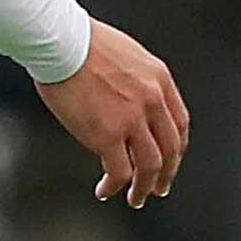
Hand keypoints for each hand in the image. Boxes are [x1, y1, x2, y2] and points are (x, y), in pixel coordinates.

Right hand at [40, 21, 187, 209]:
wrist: (61, 41)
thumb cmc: (79, 42)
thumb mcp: (124, 55)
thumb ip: (135, 80)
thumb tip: (126, 101)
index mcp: (159, 79)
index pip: (179, 122)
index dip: (176, 148)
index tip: (170, 160)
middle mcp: (152, 101)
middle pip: (170, 148)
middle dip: (166, 173)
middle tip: (159, 188)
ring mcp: (132, 119)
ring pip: (150, 166)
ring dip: (144, 187)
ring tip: (136, 199)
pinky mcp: (108, 135)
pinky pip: (119, 172)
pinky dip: (115, 186)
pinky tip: (105, 190)